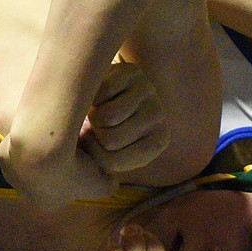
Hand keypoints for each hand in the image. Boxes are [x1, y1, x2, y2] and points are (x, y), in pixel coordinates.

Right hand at [0, 129, 116, 213]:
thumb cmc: (75, 168)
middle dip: (56, 165)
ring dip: (39, 152)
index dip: (75, 177)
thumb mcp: (103, 181)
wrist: (43, 147)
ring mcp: (12, 176)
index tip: (83, 163)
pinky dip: (29, 139)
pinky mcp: (3, 157)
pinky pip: (20, 147)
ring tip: (56, 138)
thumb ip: (110, 185)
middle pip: (44, 178)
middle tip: (70, 148)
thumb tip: (112, 182)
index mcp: (48, 204)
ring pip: (29, 163)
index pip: (63, 193)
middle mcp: (26, 194)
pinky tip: (41, 131)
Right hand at [80, 61, 169, 175]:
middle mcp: (159, 115)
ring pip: (106, 117)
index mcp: (158, 141)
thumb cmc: (107, 130)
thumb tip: (100, 179)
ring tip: (99, 111)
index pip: (117, 161)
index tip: (98, 146)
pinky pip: (101, 92)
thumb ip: (106, 169)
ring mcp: (148, 90)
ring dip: (92, 116)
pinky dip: (92, 96)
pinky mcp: (132, 70)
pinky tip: (99, 95)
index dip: (96, 156)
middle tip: (98, 127)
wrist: (110, 93)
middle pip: (111, 139)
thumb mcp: (109, 155)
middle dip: (94, 135)